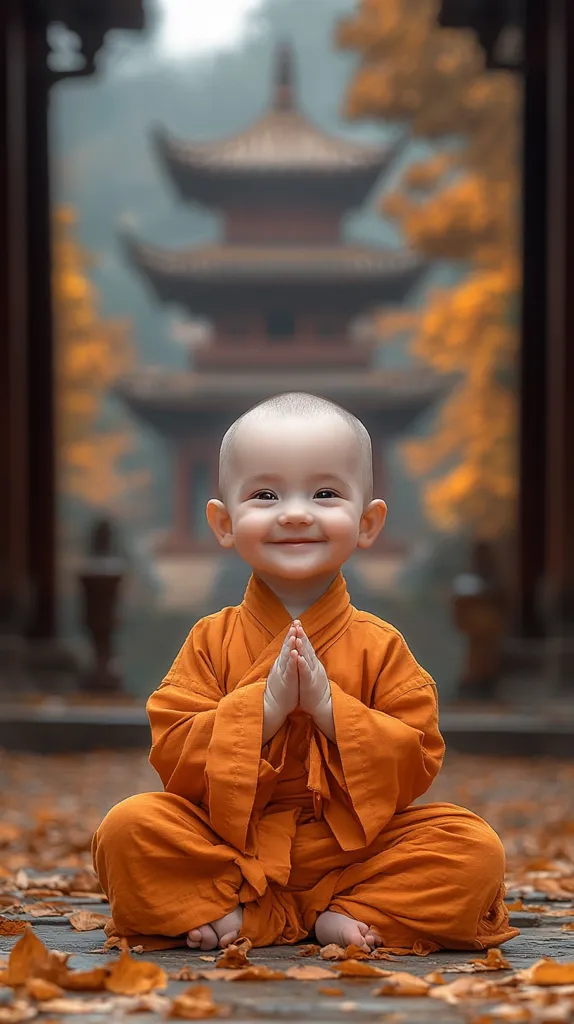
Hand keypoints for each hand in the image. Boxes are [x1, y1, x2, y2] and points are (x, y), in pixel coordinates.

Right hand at [262, 624, 298, 743]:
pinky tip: (295, 653)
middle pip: (287, 647)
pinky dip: (292, 661)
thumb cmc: (280, 690)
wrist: (272, 706)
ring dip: (291, 644)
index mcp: (282, 663)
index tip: (296, 623)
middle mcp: (281, 665)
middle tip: (296, 622)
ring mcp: (282, 672)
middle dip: (291, 634)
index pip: (287, 646)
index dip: (291, 634)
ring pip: (287, 656)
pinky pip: (289, 669)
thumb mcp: (282, 672)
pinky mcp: (286, 681)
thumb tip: (287, 652)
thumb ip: (284, 662)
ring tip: (294, 633)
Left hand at [293, 622, 334, 741]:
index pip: (306, 645)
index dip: (302, 634)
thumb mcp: (311, 671)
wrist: (323, 705)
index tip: (296, 623)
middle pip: (307, 647)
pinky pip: (306, 672)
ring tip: (297, 637)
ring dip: (302, 647)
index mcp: (312, 662)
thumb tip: (304, 650)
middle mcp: (314, 665)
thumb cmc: (314, 689)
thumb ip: (308, 660)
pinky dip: (302, 664)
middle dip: (302, 635)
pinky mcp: (311, 683)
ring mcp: (313, 673)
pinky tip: (299, 657)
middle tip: (297, 623)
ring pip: (307, 657)